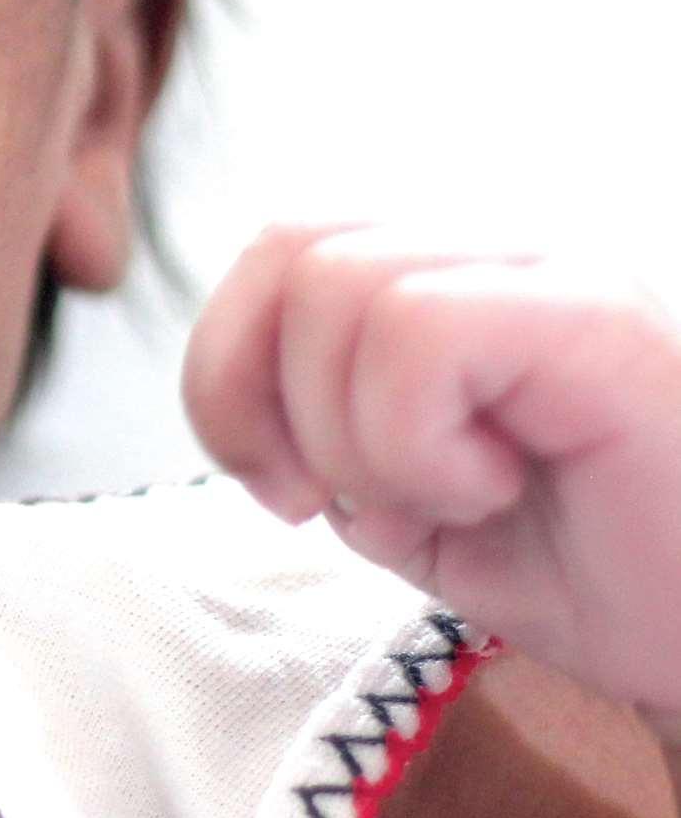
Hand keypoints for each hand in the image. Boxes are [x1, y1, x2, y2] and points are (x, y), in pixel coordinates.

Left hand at [184, 222, 680, 720]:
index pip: (274, 250)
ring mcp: (548, 267)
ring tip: (447, 494)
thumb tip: (255, 413)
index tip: (279, 489)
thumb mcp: (404, 504)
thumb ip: (316, 432)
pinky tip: (492, 483)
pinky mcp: (591, 312)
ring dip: (354, 432)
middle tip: (330, 502)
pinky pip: (418, 329)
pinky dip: (415, 436)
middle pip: (288, 247)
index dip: (225, 372)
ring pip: (339, 285)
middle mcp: (492, 245)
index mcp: (440, 272)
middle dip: (258, 396)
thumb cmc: (586, 571)